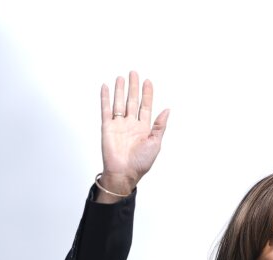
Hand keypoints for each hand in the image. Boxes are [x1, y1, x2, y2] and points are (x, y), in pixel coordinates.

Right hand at [98, 71, 169, 199]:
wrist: (124, 172)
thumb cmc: (141, 162)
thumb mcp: (155, 143)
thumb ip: (160, 126)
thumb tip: (167, 110)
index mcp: (144, 128)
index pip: (145, 106)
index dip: (147, 94)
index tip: (148, 82)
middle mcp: (131, 124)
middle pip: (132, 101)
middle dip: (133, 87)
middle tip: (134, 73)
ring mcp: (118, 124)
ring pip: (119, 102)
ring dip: (120, 90)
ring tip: (121, 78)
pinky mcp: (107, 127)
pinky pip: (105, 109)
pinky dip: (105, 98)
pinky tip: (105, 87)